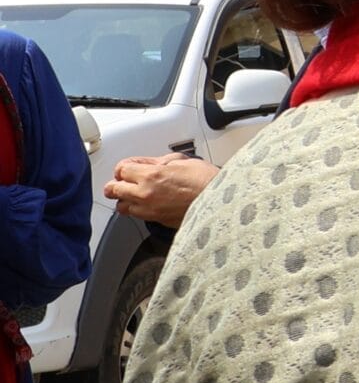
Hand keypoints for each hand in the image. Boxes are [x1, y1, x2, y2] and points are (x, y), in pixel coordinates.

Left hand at [104, 154, 218, 229]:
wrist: (220, 202)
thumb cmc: (207, 182)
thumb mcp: (183, 161)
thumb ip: (158, 161)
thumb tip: (146, 163)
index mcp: (151, 176)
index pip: (121, 170)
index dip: (125, 166)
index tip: (130, 166)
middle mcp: (145, 195)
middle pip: (113, 190)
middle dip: (118, 183)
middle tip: (126, 180)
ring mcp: (149, 210)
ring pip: (121, 206)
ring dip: (126, 199)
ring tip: (136, 193)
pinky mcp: (157, 221)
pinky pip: (137, 215)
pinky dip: (138, 209)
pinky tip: (149, 202)